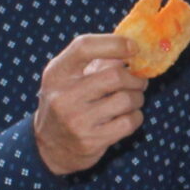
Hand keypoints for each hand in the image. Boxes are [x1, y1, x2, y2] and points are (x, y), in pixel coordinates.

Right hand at [32, 34, 148, 175]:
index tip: (133, 47)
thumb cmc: (67, 101)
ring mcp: (77, 121)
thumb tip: (131, 45)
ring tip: (132, 99)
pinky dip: (136, 116)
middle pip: (115, 76)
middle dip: (135, 78)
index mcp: (57, 73)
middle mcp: (63, 96)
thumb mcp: (70, 77)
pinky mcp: (91, 141)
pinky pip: (129, 122)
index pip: (84, 47)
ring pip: (126, 99)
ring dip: (137, 97)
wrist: (50, 146)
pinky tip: (127, 116)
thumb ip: (96, 59)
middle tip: (139, 80)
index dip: (114, 43)